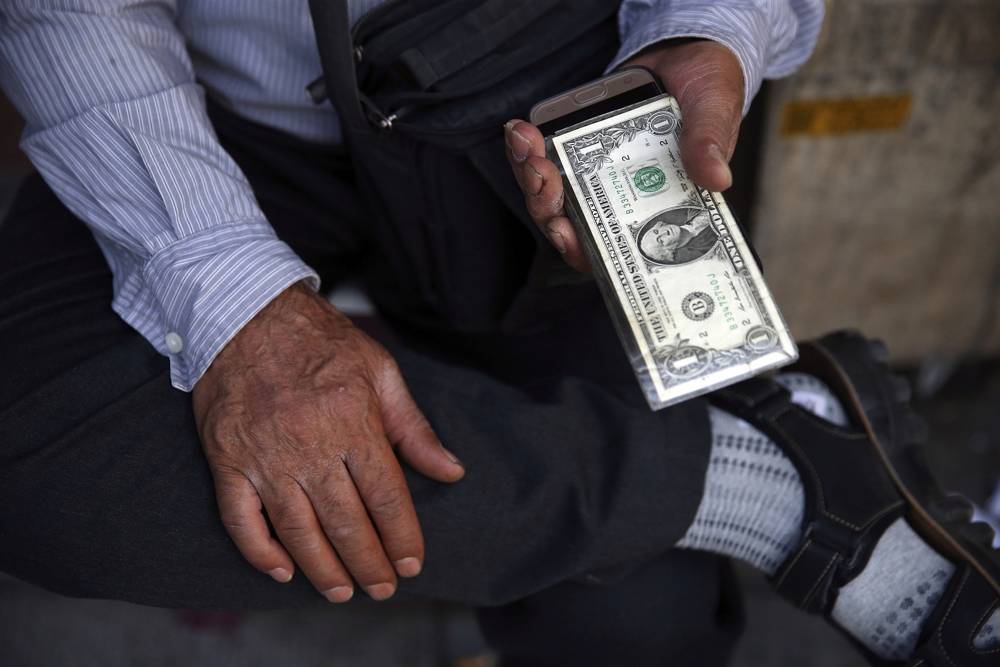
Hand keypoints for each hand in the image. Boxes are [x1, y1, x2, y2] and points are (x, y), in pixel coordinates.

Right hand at [192, 282, 463, 601]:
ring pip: (297, 532)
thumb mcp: (380, 371)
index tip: (413, 563)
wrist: (245, 311)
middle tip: (383, 588)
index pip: (386, 497)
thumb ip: (414, 427)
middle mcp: (309, 447)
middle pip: (346, 523)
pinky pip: (240, 520)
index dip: (402, 536)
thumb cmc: (320, 340)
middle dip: (369, 564)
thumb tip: (450, 470)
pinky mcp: (227, 461)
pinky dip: (259, 551)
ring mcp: (264, 458)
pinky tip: (282, 570)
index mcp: (353, 423)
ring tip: (342, 592)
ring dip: (323, 570)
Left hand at [504, 39, 743, 270]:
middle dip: (546, 204)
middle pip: (570, 224)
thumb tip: (717, 179)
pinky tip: (522, 130)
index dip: (583, 249)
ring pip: (550, 195)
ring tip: (525, 143)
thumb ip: (710, 144)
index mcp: (656, 208)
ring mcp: (595, 175)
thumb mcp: (715, 112)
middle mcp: (620, 200)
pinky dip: (527, 148)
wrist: (687, 52)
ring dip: (530, 175)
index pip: (613, 249)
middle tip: (542, 174)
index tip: (564, 231)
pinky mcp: (577, 147)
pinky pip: (544, 158)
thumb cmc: (709, 91)